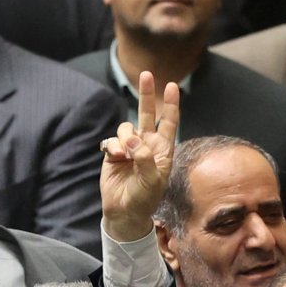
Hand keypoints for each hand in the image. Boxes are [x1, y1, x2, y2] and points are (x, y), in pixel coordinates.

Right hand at [100, 72, 178, 242]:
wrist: (124, 212)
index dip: (171, 105)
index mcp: (162, 150)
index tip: (173, 86)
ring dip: (125, 137)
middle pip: (148, 114)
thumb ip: (144, 156)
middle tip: (146, 74)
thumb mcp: (152, 180)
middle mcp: (146, 145)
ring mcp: (129, 148)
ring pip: (126, 127)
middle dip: (147, 94)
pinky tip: (115, 157)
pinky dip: (113, 146)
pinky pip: (112, 140)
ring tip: (125, 154)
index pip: (169, 123)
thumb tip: (131, 138)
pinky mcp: (113, 153)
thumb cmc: (144, 198)